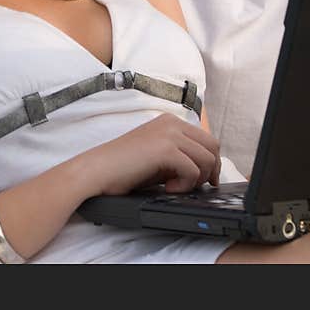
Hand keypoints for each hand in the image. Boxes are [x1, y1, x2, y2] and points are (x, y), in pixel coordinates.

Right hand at [85, 113, 221, 194]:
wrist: (97, 170)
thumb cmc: (124, 167)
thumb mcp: (158, 157)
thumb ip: (180, 155)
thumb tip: (205, 169)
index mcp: (170, 121)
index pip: (207, 139)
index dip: (212, 162)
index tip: (207, 179)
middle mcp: (171, 123)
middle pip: (213, 146)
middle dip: (210, 170)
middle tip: (198, 186)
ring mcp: (169, 134)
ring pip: (207, 158)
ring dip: (196, 179)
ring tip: (175, 186)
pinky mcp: (165, 149)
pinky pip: (193, 170)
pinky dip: (185, 185)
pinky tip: (168, 188)